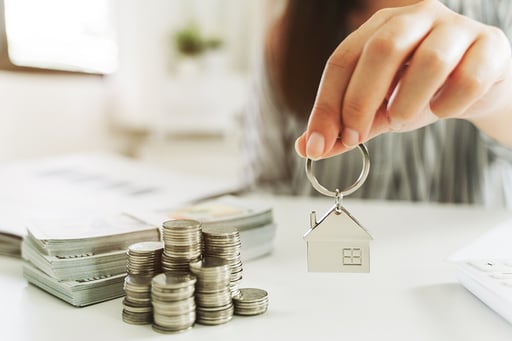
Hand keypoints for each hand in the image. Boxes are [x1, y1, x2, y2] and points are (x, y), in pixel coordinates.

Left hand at [295, 0, 511, 159]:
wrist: (475, 87)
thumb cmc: (420, 92)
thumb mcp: (377, 110)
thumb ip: (345, 126)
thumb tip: (307, 147)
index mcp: (380, 27)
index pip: (342, 60)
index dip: (327, 104)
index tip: (318, 144)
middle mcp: (416, 17)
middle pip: (382, 49)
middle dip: (361, 100)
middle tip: (356, 136)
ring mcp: (456, 28)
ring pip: (430, 60)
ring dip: (408, 102)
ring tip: (402, 121)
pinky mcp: (490, 46)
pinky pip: (470, 77)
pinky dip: (450, 104)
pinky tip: (442, 111)